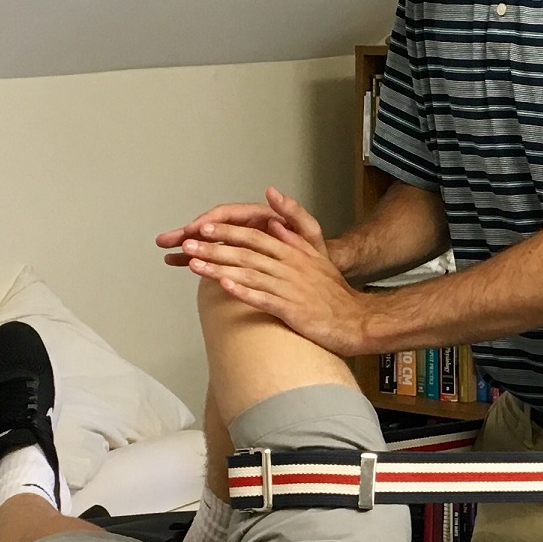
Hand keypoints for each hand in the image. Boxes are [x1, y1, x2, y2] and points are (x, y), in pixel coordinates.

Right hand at [156, 187, 329, 267]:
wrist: (321, 274)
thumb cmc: (315, 251)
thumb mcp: (308, 230)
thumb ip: (292, 211)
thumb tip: (272, 191)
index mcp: (259, 218)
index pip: (227, 215)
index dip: (208, 222)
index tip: (193, 231)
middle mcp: (248, 228)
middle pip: (212, 227)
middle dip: (188, 234)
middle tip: (166, 241)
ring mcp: (242, 244)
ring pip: (209, 243)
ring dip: (187, 247)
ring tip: (167, 254)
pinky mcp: (240, 259)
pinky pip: (215, 258)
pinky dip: (198, 261)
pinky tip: (182, 265)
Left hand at [179, 222, 373, 355]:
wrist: (355, 320)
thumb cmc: (332, 294)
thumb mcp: (317, 257)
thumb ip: (294, 236)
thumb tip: (274, 221)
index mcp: (293, 251)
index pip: (255, 235)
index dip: (227, 231)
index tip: (204, 227)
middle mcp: (289, 265)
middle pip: (246, 252)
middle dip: (214, 246)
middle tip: (187, 242)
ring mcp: (289, 287)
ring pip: (248, 273)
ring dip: (219, 267)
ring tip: (194, 263)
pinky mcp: (290, 309)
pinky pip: (262, 298)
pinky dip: (242, 291)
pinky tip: (223, 286)